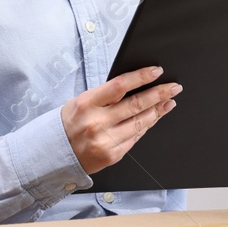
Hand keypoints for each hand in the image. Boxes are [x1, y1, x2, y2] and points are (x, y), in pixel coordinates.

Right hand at [60, 66, 182, 175]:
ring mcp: (105, 141)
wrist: (54, 153)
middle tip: (173, 88)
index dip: (141, 77)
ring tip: (168, 102)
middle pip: (135, 105)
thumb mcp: (81, 102)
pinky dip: (146, 126)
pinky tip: (153, 118)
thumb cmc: (70, 123)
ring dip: (158, 111)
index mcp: (86, 104)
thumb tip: (135, 85)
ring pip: (140, 123)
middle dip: (158, 94)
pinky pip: (135, 138)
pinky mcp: (112, 155)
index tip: (157, 71)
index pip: (120, 86)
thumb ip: (105, 96)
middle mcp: (97, 123)